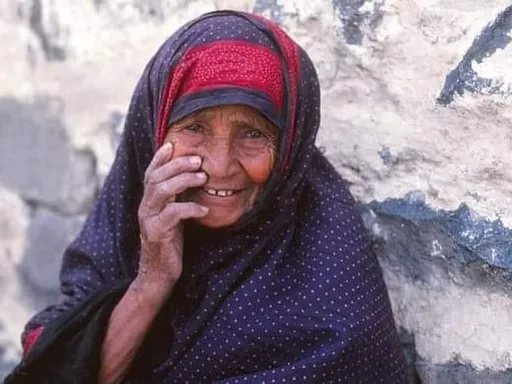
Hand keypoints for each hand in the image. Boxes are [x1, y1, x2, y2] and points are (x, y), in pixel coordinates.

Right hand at [135, 142, 207, 299]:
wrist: (158, 274)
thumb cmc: (169, 243)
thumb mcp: (172, 217)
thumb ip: (176, 200)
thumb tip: (192, 180)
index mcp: (148, 202)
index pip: (151, 174)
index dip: (160, 157)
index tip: (173, 144)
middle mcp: (145, 207)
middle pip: (157, 177)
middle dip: (178, 164)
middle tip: (198, 160)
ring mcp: (149, 220)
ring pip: (162, 191)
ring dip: (184, 180)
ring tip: (203, 178)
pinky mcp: (157, 234)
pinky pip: (173, 214)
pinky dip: (190, 209)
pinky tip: (204, 211)